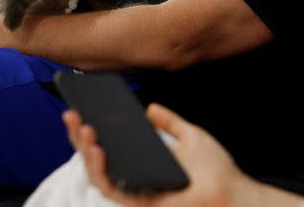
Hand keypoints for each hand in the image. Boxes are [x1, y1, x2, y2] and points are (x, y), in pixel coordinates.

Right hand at [64, 103, 256, 206]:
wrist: (232, 191)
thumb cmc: (216, 169)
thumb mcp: (190, 135)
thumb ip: (169, 123)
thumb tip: (150, 108)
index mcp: (145, 159)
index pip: (112, 142)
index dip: (93, 126)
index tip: (81, 105)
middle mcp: (136, 175)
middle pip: (98, 156)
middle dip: (80, 135)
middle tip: (71, 113)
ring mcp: (135, 189)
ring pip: (98, 173)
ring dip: (85, 150)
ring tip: (83, 127)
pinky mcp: (138, 202)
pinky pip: (111, 188)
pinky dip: (100, 169)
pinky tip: (97, 149)